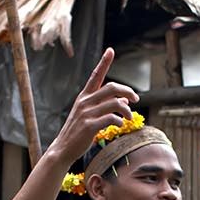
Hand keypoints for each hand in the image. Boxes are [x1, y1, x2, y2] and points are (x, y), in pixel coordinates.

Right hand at [51, 48, 139, 163]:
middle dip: (128, 92)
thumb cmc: (78, 133)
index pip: (96, 75)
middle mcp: (85, 102)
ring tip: (129, 117)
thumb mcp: (89, 115)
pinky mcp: (89, 126)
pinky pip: (112, 118)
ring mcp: (87, 113)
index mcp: (84, 97)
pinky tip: (120, 125)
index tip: (110, 50)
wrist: (63, 149)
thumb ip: (104, 106)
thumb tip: (124, 102)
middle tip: (136, 99)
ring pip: (115, 104)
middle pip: (112, 88)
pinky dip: (120, 121)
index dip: (104, 62)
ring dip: (127, 110)